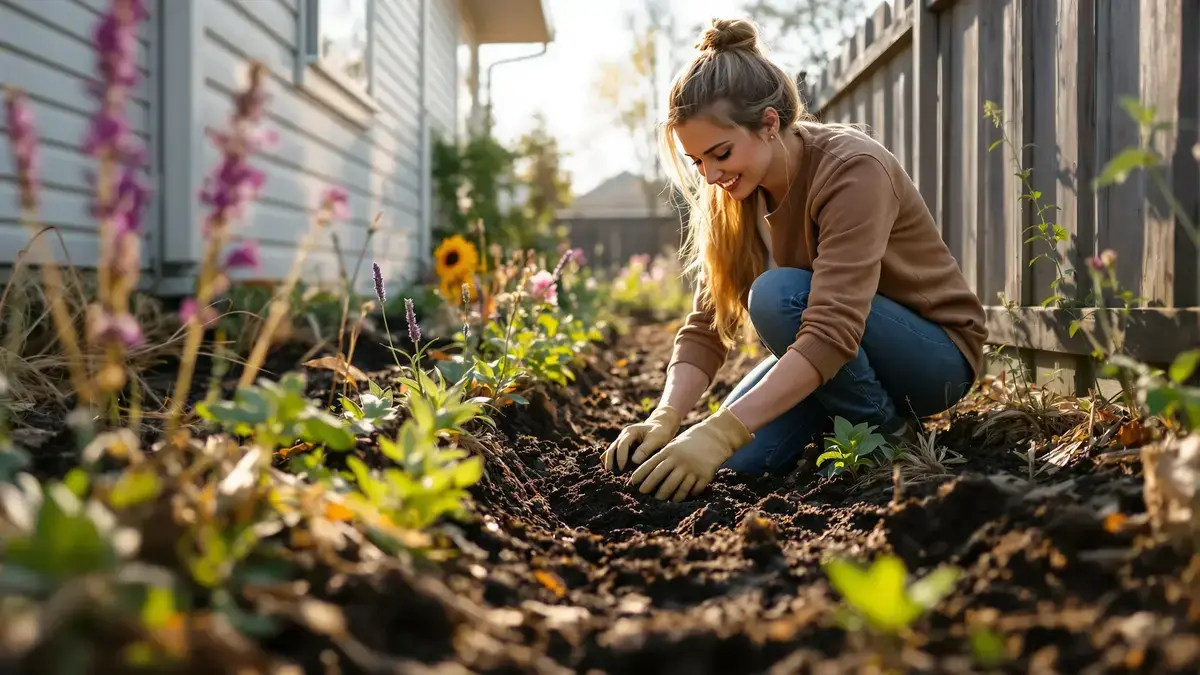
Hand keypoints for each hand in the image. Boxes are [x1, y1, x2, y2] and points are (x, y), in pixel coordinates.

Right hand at [601, 406, 681, 471]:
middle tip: (609, 472)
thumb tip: (634, 461)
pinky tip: (610, 468)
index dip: (621, 457)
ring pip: (612, 450)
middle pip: (613, 447)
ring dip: (609, 460)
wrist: (660, 427)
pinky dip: (611, 459)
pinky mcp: (624, 446)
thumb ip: (645, 449)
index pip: (622, 444)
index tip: (622, 468)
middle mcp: (624, 435)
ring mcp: (622, 440)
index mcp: (631, 431)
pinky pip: (615, 452)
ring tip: (608, 472)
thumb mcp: (656, 439)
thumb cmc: (660, 433)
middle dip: (610, 459)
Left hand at [629, 407, 751, 501]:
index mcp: (670, 451)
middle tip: (643, 494)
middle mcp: (679, 460)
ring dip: (666, 496)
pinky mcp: (704, 476)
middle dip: (649, 487)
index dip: (640, 474)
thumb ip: (662, 457)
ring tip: (660, 499)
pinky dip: (684, 496)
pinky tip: (678, 498)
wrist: (715, 438)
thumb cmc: (689, 443)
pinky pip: (691, 491)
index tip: (632, 482)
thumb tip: (646, 472)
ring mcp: (692, 469)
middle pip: (660, 478)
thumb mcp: (674, 445)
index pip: (651, 464)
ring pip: (675, 488)